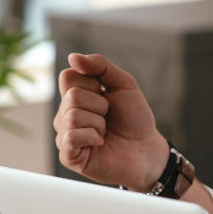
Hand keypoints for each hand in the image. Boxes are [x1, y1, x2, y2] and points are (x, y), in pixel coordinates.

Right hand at [53, 53, 167, 188]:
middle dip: (101, 105)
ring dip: (99, 123)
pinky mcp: (68, 156)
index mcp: (74, 96)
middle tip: (109, 117)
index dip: (93, 83)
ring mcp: (65, 135)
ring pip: (73, 116)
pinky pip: (72, 137)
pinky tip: (100, 143)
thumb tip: (72, 57)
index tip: (107, 95)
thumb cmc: (135, 119)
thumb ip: (101, 66)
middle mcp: (65, 115)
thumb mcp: (124, 85)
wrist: (147, 149)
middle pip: (72, 96)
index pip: (68, 76)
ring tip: (106, 132)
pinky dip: (93, 136)